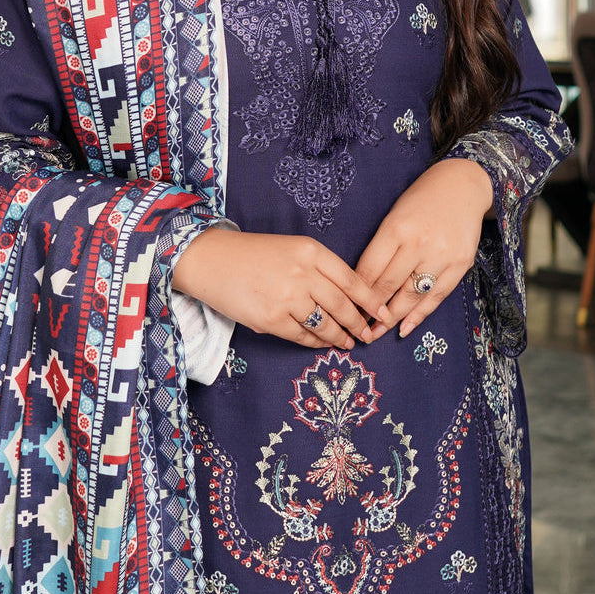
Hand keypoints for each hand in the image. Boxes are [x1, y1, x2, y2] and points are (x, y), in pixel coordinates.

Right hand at [172, 227, 384, 349]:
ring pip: (326, 324)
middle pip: (343, 305)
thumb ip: (318, 268)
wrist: (211, 260)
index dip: (372, 301)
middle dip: (359, 324)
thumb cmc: (253, 254)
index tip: (383, 313)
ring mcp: (287, 298)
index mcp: (311, 251)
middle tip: (368, 335)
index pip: (352, 280)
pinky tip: (323, 344)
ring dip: (340, 337)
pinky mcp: (271, 319)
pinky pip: (303, 337)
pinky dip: (316, 343)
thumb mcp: (291, 248)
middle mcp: (303, 273)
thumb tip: (346, 298)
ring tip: (348, 343)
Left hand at [356, 158, 492, 339]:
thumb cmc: (421, 199)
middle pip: (388, 285)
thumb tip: (363, 284)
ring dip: (391, 319)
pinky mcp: (460, 265)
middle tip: (356, 328)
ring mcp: (441, 256)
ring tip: (376, 333)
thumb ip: (382, 247)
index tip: (346, 307)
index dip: (356, 293)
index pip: (370, 269)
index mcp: (396, 228)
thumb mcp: (394, 215)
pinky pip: (436, 297)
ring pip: (411, 296)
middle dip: (369, 310)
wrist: (462, 186)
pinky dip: (419, 316)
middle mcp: (419, 243)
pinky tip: (404, 329)